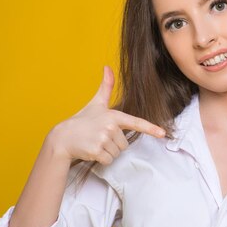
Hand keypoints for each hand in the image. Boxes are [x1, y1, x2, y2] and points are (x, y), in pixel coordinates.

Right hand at [48, 65, 165, 164]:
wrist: (63, 137)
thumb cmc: (82, 120)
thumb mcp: (96, 103)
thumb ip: (106, 86)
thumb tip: (107, 66)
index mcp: (113, 115)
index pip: (135, 122)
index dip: (150, 128)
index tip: (162, 134)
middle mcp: (110, 127)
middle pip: (125, 144)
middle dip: (114, 144)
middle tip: (99, 137)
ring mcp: (103, 139)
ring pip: (117, 153)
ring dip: (107, 151)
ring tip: (95, 142)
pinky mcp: (97, 151)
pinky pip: (109, 160)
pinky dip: (102, 159)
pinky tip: (92, 150)